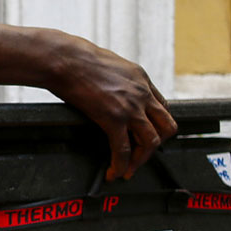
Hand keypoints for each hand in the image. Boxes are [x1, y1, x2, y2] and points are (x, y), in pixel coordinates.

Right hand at [49, 38, 176, 180]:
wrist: (64, 58)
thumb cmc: (78, 58)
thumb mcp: (111, 64)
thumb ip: (120, 80)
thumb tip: (114, 91)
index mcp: (141, 78)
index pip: (163, 108)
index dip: (157, 126)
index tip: (147, 135)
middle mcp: (142, 93)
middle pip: (166, 127)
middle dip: (156, 145)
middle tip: (142, 155)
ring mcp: (130, 106)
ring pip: (151, 142)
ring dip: (141, 160)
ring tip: (128, 169)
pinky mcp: (114, 118)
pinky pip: (123, 150)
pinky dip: (120, 165)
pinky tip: (113, 172)